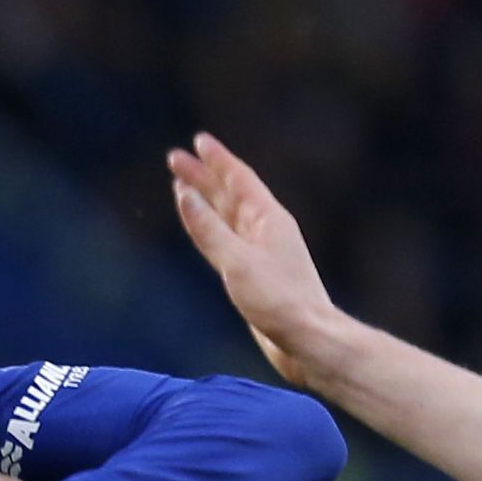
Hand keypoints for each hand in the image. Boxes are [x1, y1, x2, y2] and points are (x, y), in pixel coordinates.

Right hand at [167, 133, 337, 385]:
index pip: (238, 178)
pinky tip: (202, 227)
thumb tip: (185, 194)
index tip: (197, 141)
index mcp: (267, 218)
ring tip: (183, 186)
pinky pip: (226, 240)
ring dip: (206, 200)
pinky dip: (210, 228)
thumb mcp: (236, 262)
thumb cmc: (277, 301)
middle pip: (229, 194)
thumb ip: (208, 229)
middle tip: (175, 159)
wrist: (307, 339)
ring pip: (227, 217)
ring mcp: (260, 251)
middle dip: (203, 176)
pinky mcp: (255, 274)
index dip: (216, 159)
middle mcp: (265, 229)